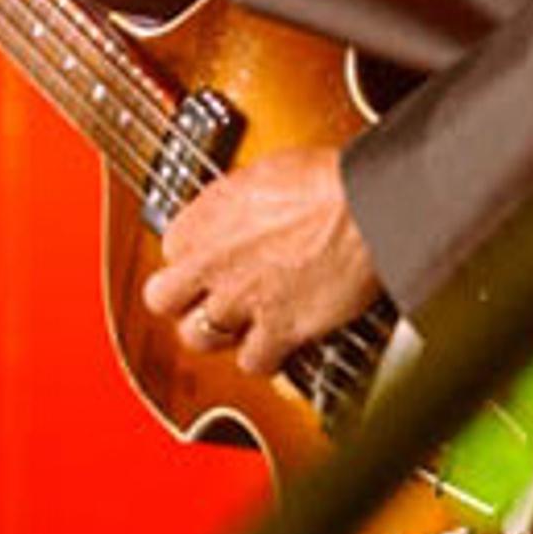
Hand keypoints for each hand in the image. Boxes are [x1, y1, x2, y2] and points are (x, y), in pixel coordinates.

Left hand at [139, 145, 380, 379]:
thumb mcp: (267, 171)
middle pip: (162, 298)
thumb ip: (238, 202)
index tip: (211, 256)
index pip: (172, 245)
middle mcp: (214, 259)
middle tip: (207, 297)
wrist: (370, 207)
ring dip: (217, 333)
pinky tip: (279, 344)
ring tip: (240, 324)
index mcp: (208, 214)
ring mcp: (242, 299)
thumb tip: (239, 212)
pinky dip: (266, 357)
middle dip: (183, 300)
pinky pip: (253, 362)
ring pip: (197, 337)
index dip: (194, 254)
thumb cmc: (331, 179)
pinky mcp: (278, 329)